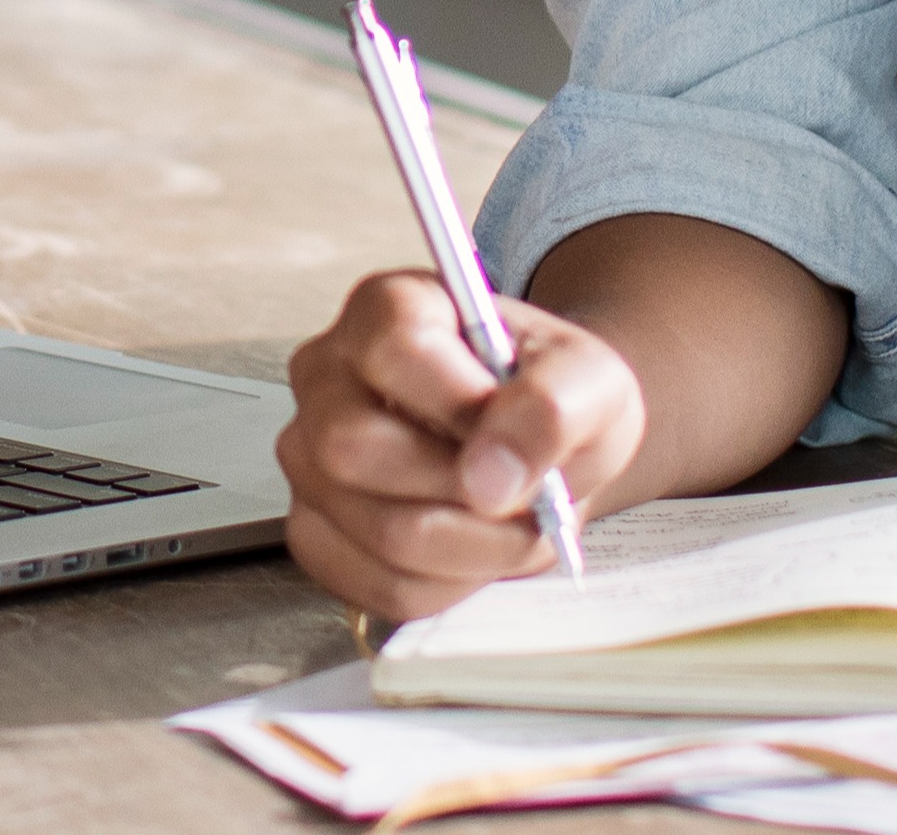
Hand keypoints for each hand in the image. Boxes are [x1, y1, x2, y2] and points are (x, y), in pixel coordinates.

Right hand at [278, 268, 641, 621]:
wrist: (535, 444)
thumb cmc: (548, 397)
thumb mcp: (588, 378)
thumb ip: (551, 406)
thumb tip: (493, 476)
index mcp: (385, 309)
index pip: (393, 350)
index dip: (460, 405)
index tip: (513, 433)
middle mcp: (327, 376)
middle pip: (356, 448)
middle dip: (466, 493)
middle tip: (526, 495)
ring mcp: (308, 457)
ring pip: (377, 531)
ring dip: (475, 548)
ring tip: (515, 525)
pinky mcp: (316, 530)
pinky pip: (376, 585)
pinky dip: (449, 586)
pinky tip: (475, 550)